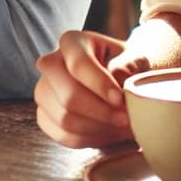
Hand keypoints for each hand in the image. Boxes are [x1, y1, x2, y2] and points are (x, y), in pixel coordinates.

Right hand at [34, 30, 152, 148]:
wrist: (123, 84)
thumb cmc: (129, 67)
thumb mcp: (136, 59)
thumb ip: (128, 65)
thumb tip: (115, 76)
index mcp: (73, 42)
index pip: (78, 64)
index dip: (100, 85)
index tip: (121, 100)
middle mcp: (52, 64)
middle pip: (68, 95)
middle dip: (99, 111)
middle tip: (124, 117)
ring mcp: (44, 91)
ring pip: (64, 118)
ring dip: (97, 127)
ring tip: (119, 123)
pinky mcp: (44, 116)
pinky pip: (62, 136)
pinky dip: (88, 139)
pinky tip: (106, 131)